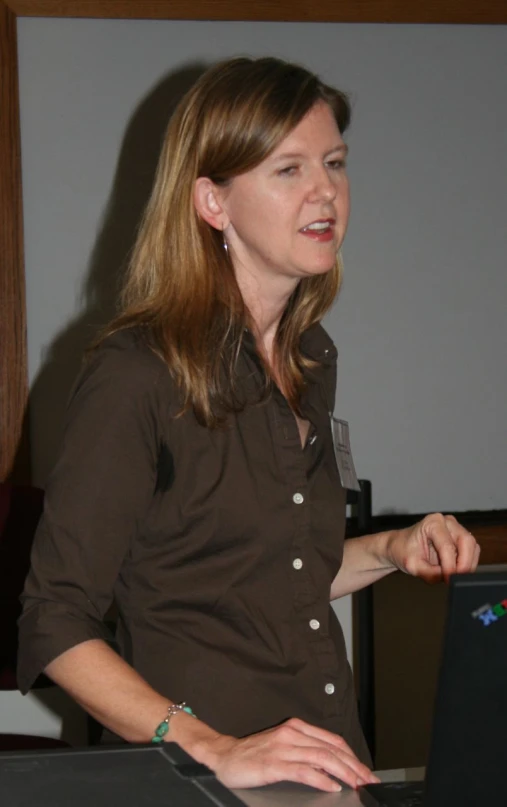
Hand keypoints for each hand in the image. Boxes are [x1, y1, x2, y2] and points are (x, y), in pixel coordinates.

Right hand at [200, 717, 378, 791]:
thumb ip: (306, 752)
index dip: (352, 756)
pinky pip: (303, 770)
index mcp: (296, 728)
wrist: (225, 756)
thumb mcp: (284, 746)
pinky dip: (320, 778)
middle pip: (331, 749)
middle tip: (369, 782)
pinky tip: (331, 786)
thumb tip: (333, 767)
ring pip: (322, 757)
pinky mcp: (274, 764)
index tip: (366, 772)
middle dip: (354, 766)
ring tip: (357, 785)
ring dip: (344, 772)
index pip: (332, 740)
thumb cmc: (254, 754)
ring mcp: (283, 748)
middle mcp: (292, 734)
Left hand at [387, 513, 479, 583]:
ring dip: (467, 564)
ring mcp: (455, 528)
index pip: (447, 546)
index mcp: (432, 523)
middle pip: (467, 542)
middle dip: (464, 564)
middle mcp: (447, 522)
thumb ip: (431, 573)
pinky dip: (467, 563)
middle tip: (456, 579)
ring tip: (453, 576)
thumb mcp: (413, 565)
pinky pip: (472, 551)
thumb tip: (449, 579)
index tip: (447, 579)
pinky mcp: (460, 538)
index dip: (450, 566)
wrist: (400, 546)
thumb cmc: (403, 550)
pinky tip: (456, 571)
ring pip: (472, 546)